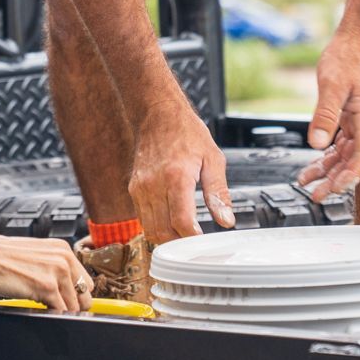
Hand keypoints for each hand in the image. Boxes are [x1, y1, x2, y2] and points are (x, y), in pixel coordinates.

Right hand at [0, 234, 92, 311]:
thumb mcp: (33, 254)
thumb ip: (51, 266)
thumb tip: (62, 286)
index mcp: (62, 249)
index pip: (84, 281)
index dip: (75, 295)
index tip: (66, 302)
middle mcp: (64, 258)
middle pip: (85, 295)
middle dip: (72, 305)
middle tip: (54, 308)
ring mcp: (57, 273)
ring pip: (74, 307)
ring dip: (60, 312)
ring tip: (43, 308)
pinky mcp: (47, 288)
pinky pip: (61, 312)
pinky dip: (52, 316)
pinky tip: (38, 309)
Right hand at [129, 101, 235, 243]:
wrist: (158, 114)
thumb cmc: (186, 132)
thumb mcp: (213, 158)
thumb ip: (218, 192)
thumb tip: (226, 221)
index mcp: (176, 177)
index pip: (182, 222)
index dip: (194, 239)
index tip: (204, 243)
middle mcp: (153, 185)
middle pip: (164, 231)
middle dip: (181, 243)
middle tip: (197, 244)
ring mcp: (140, 188)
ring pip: (150, 229)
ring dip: (168, 238)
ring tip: (185, 237)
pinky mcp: (134, 189)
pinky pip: (143, 219)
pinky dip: (157, 227)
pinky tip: (171, 223)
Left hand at [298, 30, 359, 201]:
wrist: (355, 41)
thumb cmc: (347, 57)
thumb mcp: (331, 84)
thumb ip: (324, 115)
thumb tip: (316, 143)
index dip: (352, 174)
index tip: (337, 187)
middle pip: (355, 160)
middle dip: (336, 180)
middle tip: (318, 195)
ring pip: (346, 155)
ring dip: (329, 171)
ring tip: (309, 185)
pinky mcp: (350, 118)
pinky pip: (341, 144)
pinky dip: (327, 157)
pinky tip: (314, 166)